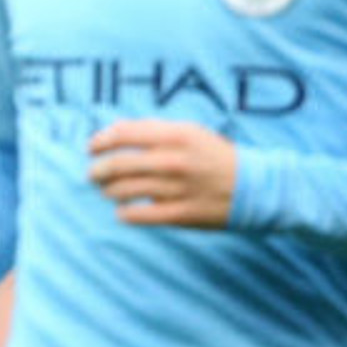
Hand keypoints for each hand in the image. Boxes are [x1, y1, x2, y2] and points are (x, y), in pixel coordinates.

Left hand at [88, 119, 237, 227]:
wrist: (256, 187)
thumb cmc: (214, 156)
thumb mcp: (189, 132)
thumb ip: (152, 130)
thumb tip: (112, 133)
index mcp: (175, 136)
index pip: (123, 134)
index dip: (100, 141)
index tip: (91, 148)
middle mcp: (174, 161)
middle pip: (118, 165)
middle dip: (97, 170)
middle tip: (93, 174)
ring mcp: (178, 189)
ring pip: (124, 190)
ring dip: (108, 191)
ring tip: (107, 191)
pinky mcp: (181, 214)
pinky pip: (139, 215)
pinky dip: (124, 213)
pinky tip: (123, 210)